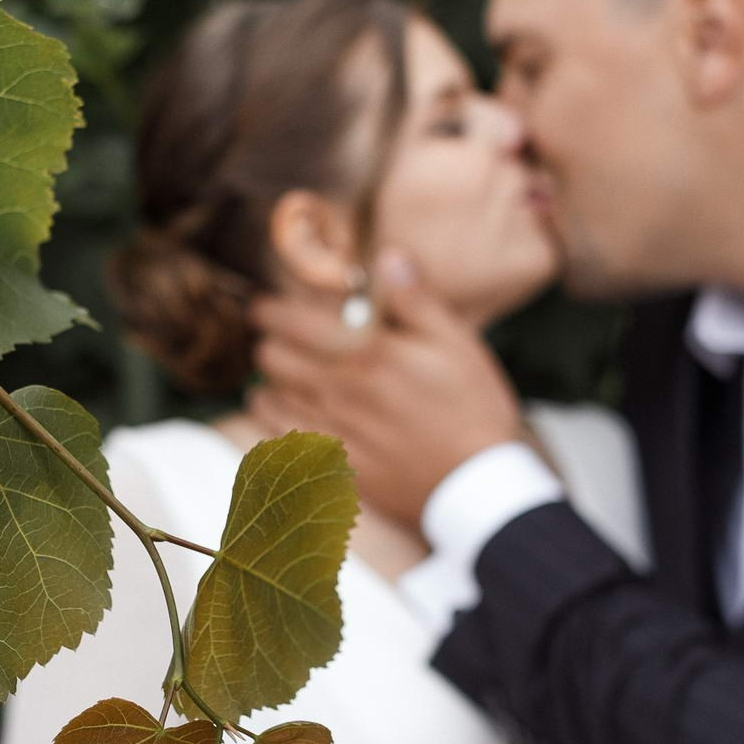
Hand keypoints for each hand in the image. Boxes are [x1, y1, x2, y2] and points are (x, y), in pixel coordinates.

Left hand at [250, 252, 526, 526]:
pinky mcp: (333, 467)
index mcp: (367, 354)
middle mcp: (339, 391)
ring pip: (268, 399)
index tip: (266, 307)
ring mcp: (331, 432)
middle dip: (270, 343)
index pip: (291, 322)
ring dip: (271, 382)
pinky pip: (280, 439)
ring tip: (284, 376)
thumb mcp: (457, 343)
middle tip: (280, 340)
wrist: (477, 486)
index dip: (269, 310)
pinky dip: (275, 422)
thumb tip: (386, 256)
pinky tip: (289, 415)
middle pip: (270, 359)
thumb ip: (415, 299)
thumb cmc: (472, 407)